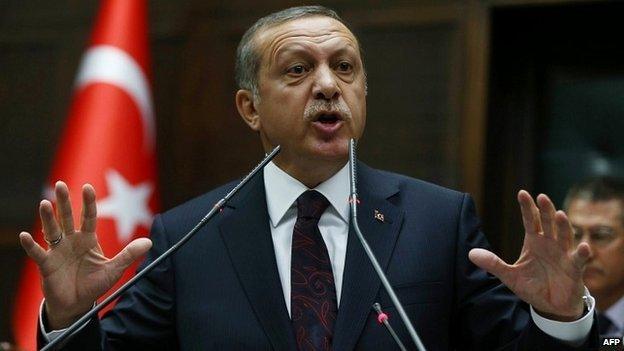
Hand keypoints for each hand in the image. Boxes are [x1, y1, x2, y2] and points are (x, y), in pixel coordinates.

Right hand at [18, 181, 151, 328]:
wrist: (77, 304)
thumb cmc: (94, 284)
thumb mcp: (114, 269)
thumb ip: (129, 254)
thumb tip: (149, 242)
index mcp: (88, 239)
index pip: (89, 217)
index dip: (88, 203)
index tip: (88, 187)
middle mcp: (71, 241)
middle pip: (67, 218)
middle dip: (64, 202)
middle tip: (60, 185)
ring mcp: (57, 251)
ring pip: (52, 230)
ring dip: (48, 218)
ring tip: (44, 204)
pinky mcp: (47, 264)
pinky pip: (37, 252)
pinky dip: (31, 245)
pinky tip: (25, 235)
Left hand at [469, 190, 591, 320]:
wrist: (550, 306)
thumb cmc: (532, 286)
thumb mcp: (509, 275)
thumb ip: (492, 263)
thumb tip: (470, 254)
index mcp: (534, 241)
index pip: (530, 220)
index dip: (527, 207)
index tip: (522, 193)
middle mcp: (550, 243)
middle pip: (548, 222)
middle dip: (545, 210)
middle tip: (541, 196)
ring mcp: (563, 254)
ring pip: (564, 236)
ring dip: (563, 225)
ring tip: (559, 214)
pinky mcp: (574, 268)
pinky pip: (579, 259)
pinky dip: (582, 253)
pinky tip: (584, 247)